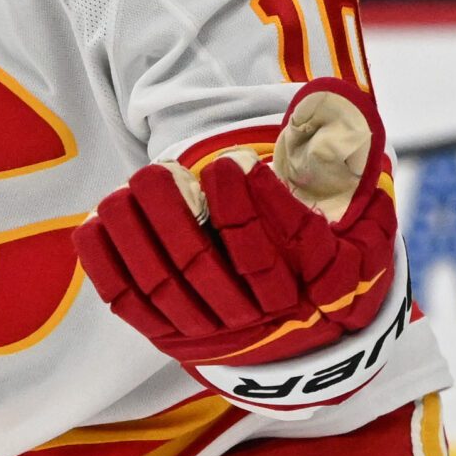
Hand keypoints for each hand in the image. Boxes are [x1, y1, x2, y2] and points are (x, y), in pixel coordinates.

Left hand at [74, 80, 399, 407]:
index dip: (250, 206)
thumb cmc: (328, 270)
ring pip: (162, 283)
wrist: (306, 354)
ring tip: (131, 187)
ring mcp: (210, 332)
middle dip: (174, 212)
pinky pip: (130, 304)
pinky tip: (95, 224)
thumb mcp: (359, 231)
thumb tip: (340, 101)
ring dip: (138, 231)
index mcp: (300, 295)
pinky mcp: (172, 339)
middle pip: (203, 265)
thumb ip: (347, 172)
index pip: (269, 252)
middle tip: (162, 168)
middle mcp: (253, 320)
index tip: (234, 163)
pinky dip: (107, 264)